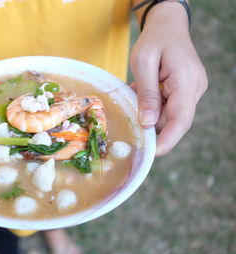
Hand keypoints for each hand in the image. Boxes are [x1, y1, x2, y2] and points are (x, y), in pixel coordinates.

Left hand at [130, 2, 207, 155]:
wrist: (168, 25)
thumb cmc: (154, 40)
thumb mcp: (143, 63)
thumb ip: (147, 94)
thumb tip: (147, 123)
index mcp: (186, 81)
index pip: (180, 119)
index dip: (167, 139)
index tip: (152, 153)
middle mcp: (194, 88)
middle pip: (176, 120)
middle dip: (154, 126)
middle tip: (132, 126)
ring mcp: (192, 89)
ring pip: (171, 114)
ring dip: (151, 113)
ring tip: (136, 95)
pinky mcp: (186, 90)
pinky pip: (170, 106)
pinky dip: (154, 106)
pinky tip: (143, 93)